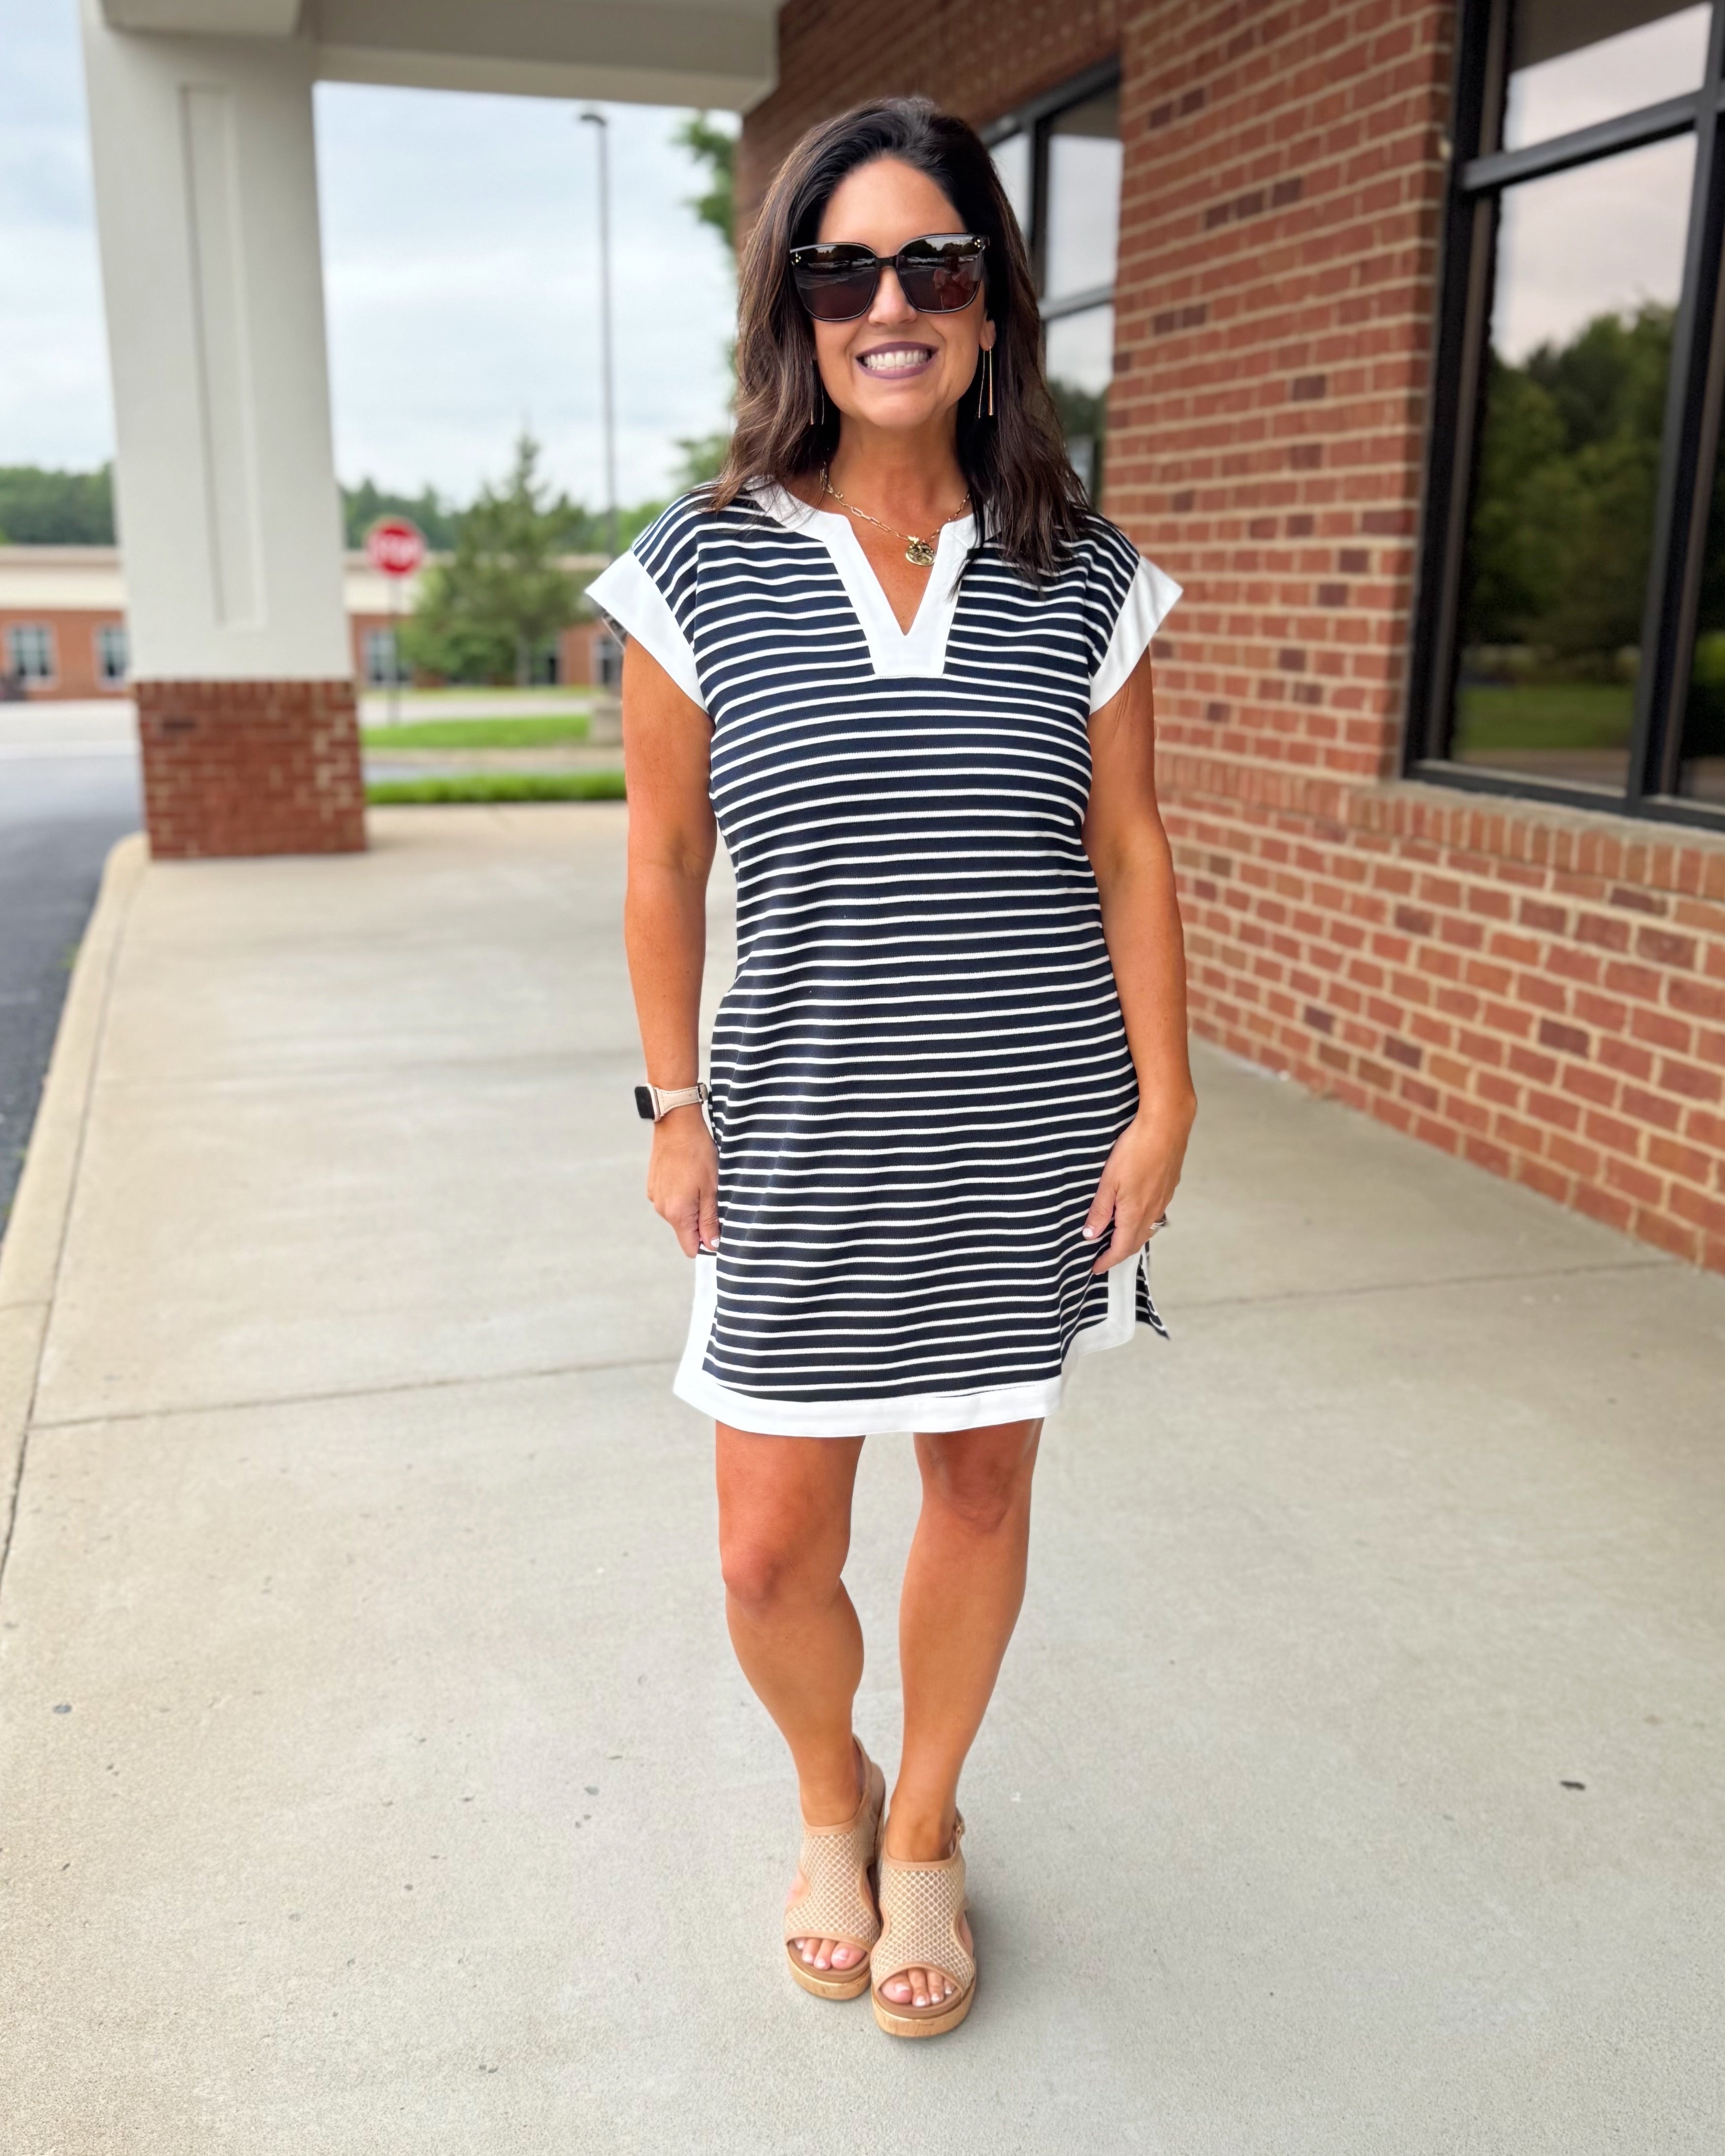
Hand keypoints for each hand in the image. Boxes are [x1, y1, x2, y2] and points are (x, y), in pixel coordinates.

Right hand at [646, 1107, 719, 1256]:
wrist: (676, 1124)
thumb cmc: (698, 1154)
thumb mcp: (711, 1188)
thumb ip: (710, 1220)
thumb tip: (712, 1245)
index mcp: (677, 1213)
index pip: (690, 1247)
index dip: (706, 1242)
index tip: (717, 1227)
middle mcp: (662, 1209)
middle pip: (685, 1230)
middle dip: (700, 1221)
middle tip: (712, 1195)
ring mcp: (655, 1197)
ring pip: (678, 1214)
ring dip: (691, 1205)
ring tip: (699, 1181)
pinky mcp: (653, 1186)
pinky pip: (670, 1200)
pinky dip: (681, 1194)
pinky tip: (688, 1175)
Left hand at [1082, 1093, 1195, 1272]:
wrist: (1167, 1125)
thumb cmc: (1136, 1149)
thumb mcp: (1108, 1181)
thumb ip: (1100, 1210)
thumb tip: (1090, 1235)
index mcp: (1135, 1213)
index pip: (1121, 1248)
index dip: (1107, 1260)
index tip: (1096, 1268)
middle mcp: (1153, 1211)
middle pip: (1136, 1241)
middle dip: (1120, 1253)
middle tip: (1105, 1257)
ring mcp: (1164, 1199)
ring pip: (1148, 1227)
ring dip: (1133, 1237)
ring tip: (1118, 1238)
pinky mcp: (1169, 1186)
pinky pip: (1156, 1212)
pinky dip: (1143, 1220)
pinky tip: (1136, 1211)